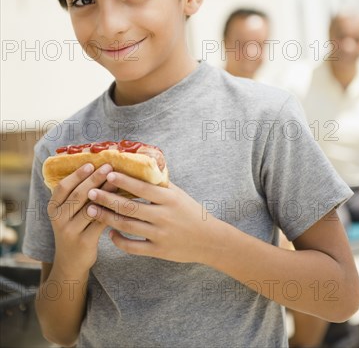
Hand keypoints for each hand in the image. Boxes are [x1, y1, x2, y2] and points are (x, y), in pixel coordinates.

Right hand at [48, 163, 117, 274]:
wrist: (70, 263)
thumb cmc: (74, 229)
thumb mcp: (67, 213)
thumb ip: (76, 195)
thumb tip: (97, 168)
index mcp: (53, 208)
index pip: (63, 187)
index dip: (77, 175)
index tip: (91, 164)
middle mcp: (58, 219)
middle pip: (78, 195)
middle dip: (94, 179)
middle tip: (108, 167)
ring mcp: (70, 231)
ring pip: (90, 208)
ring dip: (105, 192)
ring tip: (117, 181)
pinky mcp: (84, 242)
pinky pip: (100, 222)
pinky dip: (111, 209)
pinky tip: (122, 201)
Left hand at [86, 172, 219, 263]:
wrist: (209, 240)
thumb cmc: (192, 212)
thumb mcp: (179, 194)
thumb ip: (160, 184)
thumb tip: (142, 166)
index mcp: (169, 199)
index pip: (143, 188)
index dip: (124, 181)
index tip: (108, 174)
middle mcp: (164, 216)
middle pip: (130, 207)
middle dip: (107, 199)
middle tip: (90, 192)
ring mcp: (160, 235)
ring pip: (127, 226)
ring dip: (107, 218)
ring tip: (91, 210)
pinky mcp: (158, 251)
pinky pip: (133, 247)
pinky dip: (119, 240)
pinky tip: (109, 233)